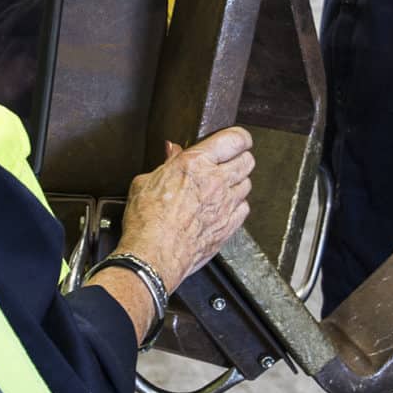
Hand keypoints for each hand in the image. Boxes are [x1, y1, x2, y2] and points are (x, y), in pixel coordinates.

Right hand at [118, 128, 254, 293]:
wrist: (153, 255)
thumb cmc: (146, 222)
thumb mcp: (145, 182)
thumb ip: (166, 164)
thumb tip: (172, 152)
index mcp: (195, 164)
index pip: (234, 139)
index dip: (239, 137)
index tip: (238, 140)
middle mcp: (215, 182)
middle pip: (247, 161)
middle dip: (241, 158)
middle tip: (231, 161)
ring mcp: (225, 205)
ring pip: (247, 184)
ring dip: (238, 182)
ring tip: (224, 185)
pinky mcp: (228, 226)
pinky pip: (244, 209)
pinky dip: (238, 206)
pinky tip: (224, 207)